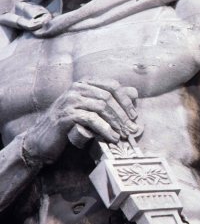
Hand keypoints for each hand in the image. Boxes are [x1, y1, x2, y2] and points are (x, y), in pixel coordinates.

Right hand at [22, 79, 138, 163]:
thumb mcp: (90, 110)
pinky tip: (112, 138)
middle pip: (108, 96)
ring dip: (116, 122)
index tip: (134, 116)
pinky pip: (91, 119)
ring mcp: (70, 100)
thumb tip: (135, 93)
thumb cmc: (69, 125)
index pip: (112, 85)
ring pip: (101, 106)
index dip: (126, 100)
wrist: (41, 139)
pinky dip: (105, 129)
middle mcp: (77, 88)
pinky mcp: (66, 115)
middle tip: (131, 129)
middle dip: (123, 114)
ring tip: (124, 135)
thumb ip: (110, 100)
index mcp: (84, 83)